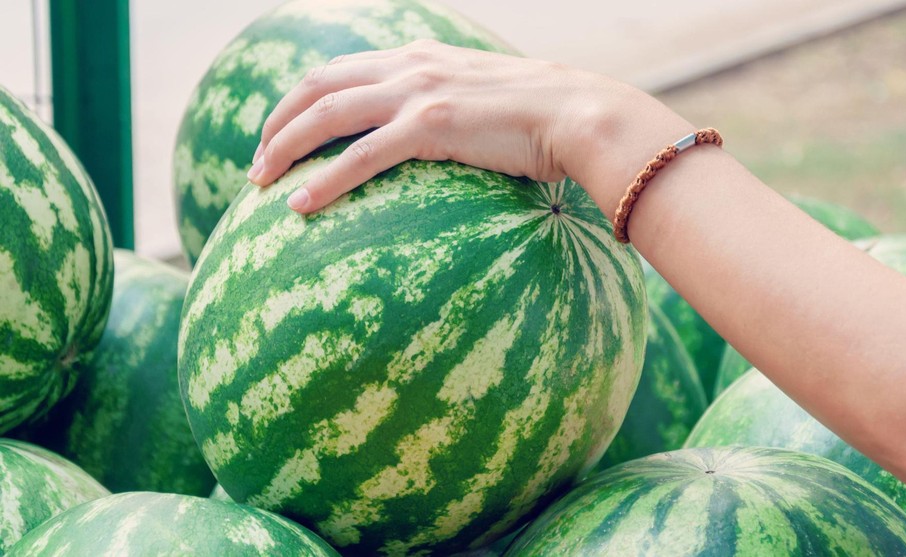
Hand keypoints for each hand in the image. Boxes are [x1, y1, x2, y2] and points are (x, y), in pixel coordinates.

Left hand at [247, 39, 688, 215]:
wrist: (580, 113)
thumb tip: (436, 141)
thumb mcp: (482, 99)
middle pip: (318, 86)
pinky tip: (301, 205)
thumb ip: (449, 108)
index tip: (280, 134)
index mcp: (418, 57)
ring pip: (327, 115)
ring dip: (285, 147)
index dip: (299, 101)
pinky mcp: (433, 124)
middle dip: (276, 123)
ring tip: (260, 183)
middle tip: (257, 164)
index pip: (338, 71)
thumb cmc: (541, 116)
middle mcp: (409, 66)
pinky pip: (363, 154)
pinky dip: (326, 179)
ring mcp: (419, 92)